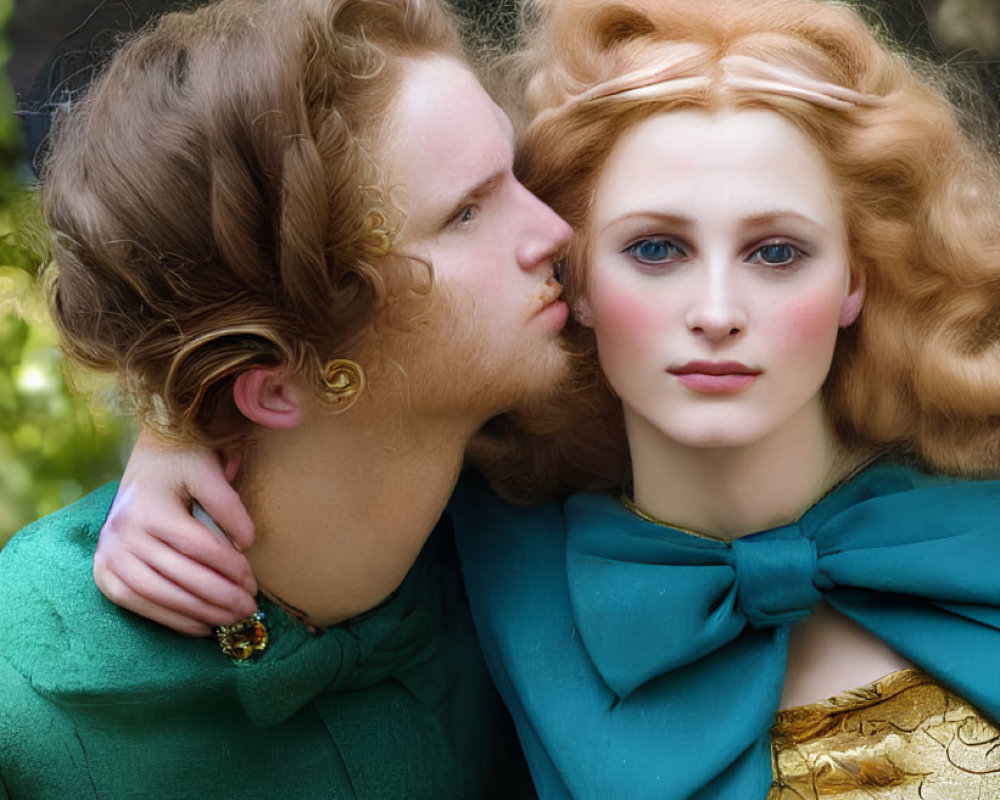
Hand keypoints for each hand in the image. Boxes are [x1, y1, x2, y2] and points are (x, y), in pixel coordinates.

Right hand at [95, 428, 258, 635]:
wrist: (148, 458)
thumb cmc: (183, 462)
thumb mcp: (208, 471)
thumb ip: (228, 505)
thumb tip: (247, 544)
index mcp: (149, 509)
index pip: (199, 547)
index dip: (231, 568)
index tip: (254, 583)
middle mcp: (122, 534)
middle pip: (180, 576)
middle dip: (219, 597)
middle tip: (248, 608)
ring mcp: (109, 555)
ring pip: (159, 595)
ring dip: (198, 613)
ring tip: (230, 620)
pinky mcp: (105, 572)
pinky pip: (139, 603)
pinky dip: (171, 618)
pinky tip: (201, 625)